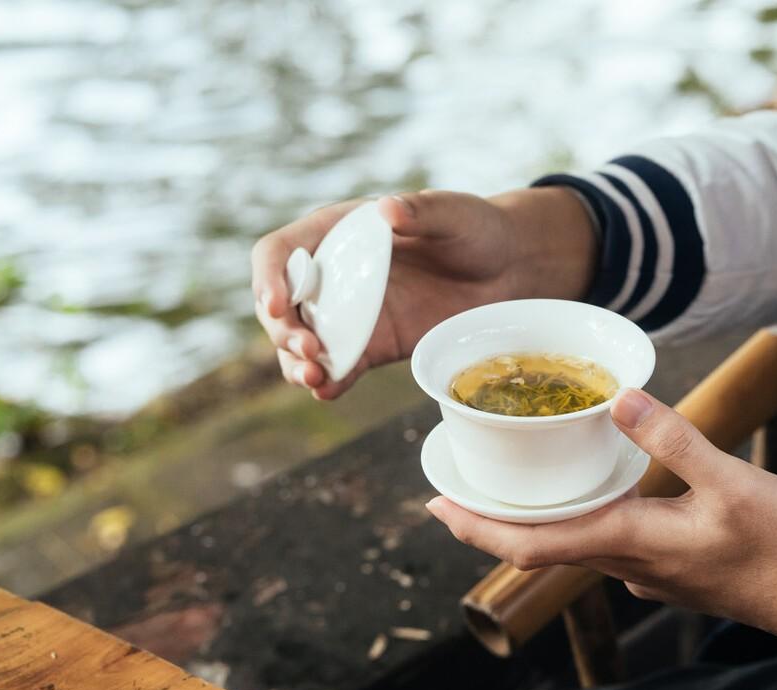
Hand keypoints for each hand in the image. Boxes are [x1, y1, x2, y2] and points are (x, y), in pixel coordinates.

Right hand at [251, 188, 596, 399]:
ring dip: (297, 364)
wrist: (508, 272)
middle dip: (284, 331)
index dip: (268, 277)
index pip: (280, 253)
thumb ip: (421, 211)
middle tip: (308, 350)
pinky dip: (329, 382)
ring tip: (313, 378)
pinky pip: (339, 368)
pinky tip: (327, 391)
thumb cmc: (477, 230)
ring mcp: (350, 316)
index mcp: (338, 234)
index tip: (276, 303)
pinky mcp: (372, 348)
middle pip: (282, 307)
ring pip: (302, 344)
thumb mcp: (454, 213)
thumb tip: (387, 210)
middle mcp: (334, 277)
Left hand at [427, 388, 776, 645]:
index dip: (478, 529)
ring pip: (574, 547)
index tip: (436, 507)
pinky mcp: (667, 572)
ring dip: (534, 522)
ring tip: (513, 482)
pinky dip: (579, 522)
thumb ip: (674, 439)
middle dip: (492, 522)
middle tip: (455, 489)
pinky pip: (606, 546)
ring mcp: (648, 574)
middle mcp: (629, 565)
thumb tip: (620, 399)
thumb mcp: (730, 481)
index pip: (532, 545)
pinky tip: (593, 493)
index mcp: (633, 542)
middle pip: (541, 548)